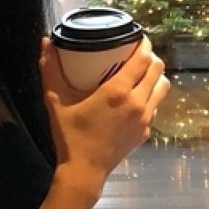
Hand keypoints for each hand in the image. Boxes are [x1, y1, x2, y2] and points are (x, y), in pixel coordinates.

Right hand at [39, 36, 169, 180]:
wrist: (84, 171)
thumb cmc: (69, 136)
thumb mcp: (55, 101)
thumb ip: (50, 70)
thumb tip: (45, 42)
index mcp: (118, 91)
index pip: (143, 58)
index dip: (144, 43)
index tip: (137, 36)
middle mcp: (137, 102)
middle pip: (157, 69)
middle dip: (150, 57)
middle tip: (136, 53)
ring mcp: (145, 118)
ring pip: (163, 87)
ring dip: (155, 76)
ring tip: (141, 73)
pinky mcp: (145, 131)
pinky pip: (155, 105)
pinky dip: (150, 96)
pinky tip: (136, 97)